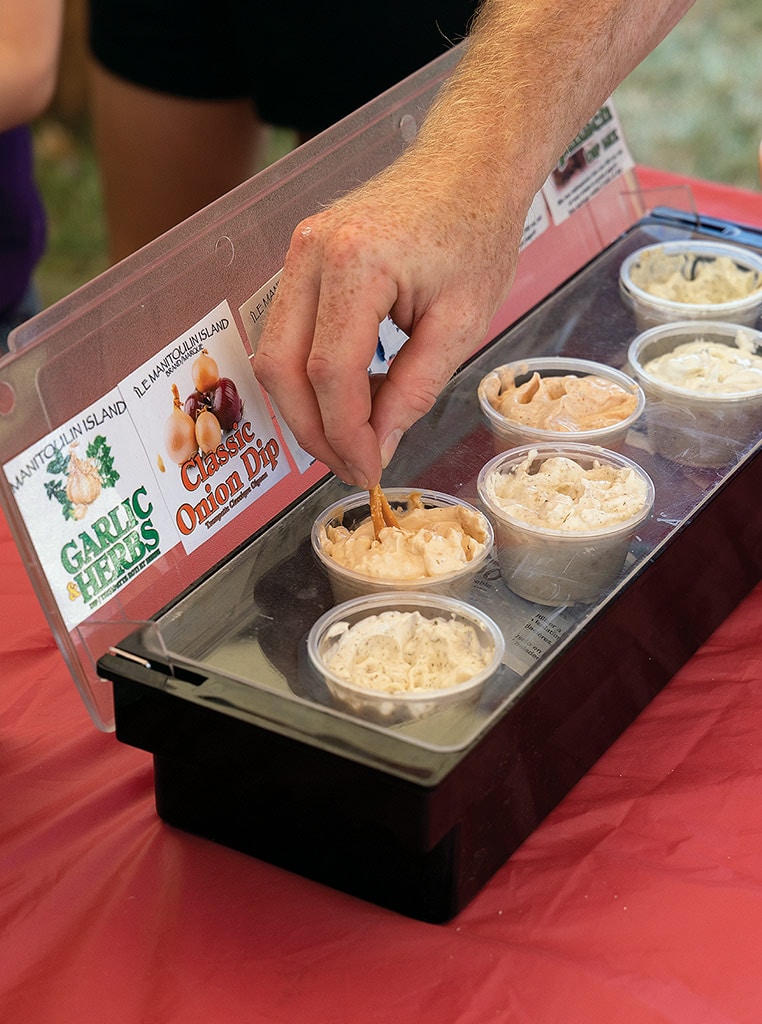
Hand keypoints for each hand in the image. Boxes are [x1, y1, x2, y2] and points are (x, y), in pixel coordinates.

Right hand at [253, 161, 521, 487]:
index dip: (345, 434)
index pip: (330, 373)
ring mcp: (298, 250)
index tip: (368, 471)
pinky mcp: (301, 257)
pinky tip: (350, 397)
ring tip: (353, 437)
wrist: (468, 164)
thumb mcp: (462, 324)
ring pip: (274, 353)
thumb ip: (414, 390)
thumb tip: (376, 446)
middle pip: (282, 367)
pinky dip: (310, 376)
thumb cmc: (477, 231)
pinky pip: (287, 332)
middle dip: (312, 431)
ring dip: (306, 408)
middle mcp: (312, 252)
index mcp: (357, 262)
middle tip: (351, 466)